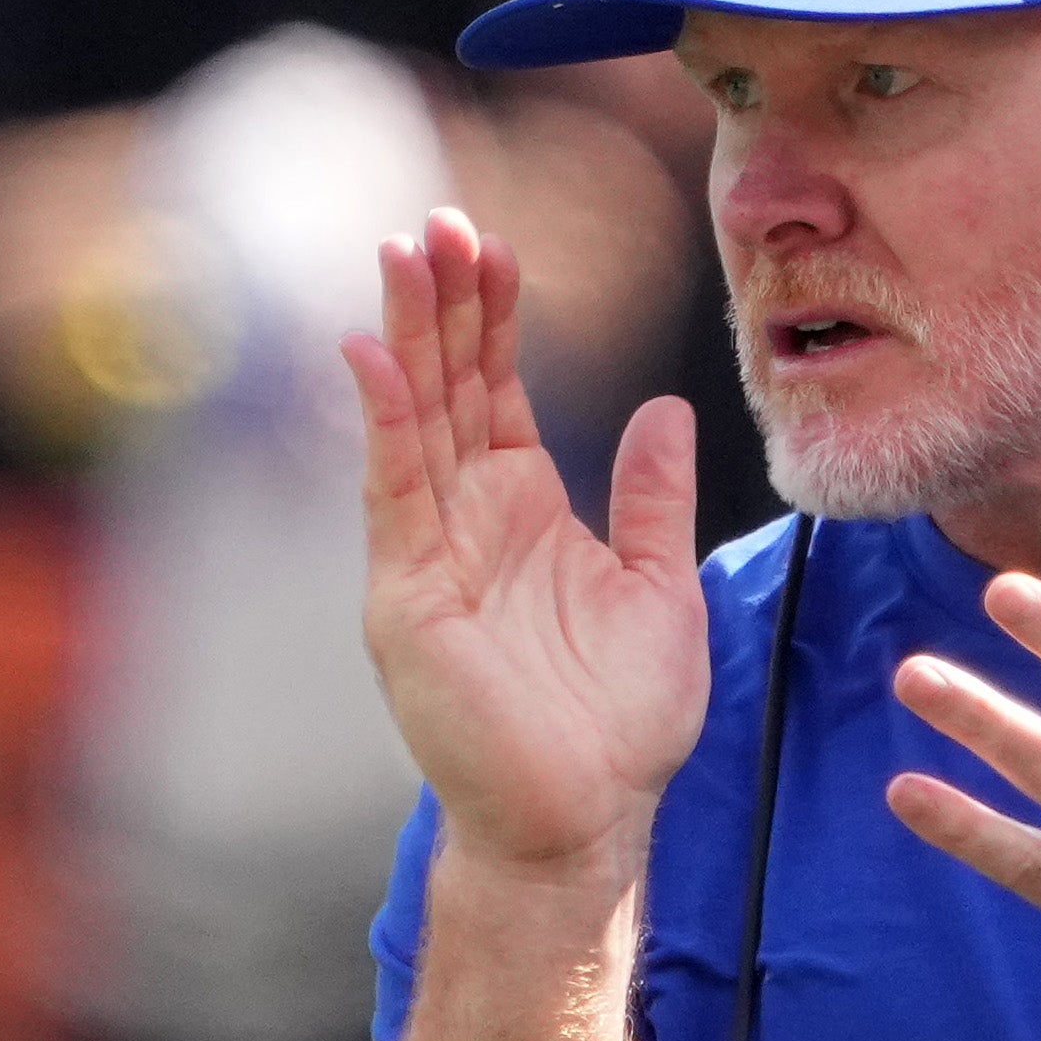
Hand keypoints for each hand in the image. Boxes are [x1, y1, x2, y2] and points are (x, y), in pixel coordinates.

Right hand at [343, 208, 708, 875]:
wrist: (588, 819)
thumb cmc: (622, 723)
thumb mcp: (661, 587)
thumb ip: (654, 497)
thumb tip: (667, 409)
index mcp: (524, 512)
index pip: (493, 391)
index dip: (492, 318)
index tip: (495, 245)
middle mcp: (466, 522)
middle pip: (443, 388)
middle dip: (440, 304)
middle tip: (438, 220)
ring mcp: (429, 556)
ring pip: (412, 424)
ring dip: (406, 339)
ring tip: (403, 255)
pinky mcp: (407, 599)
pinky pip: (392, 496)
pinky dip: (383, 426)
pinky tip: (373, 358)